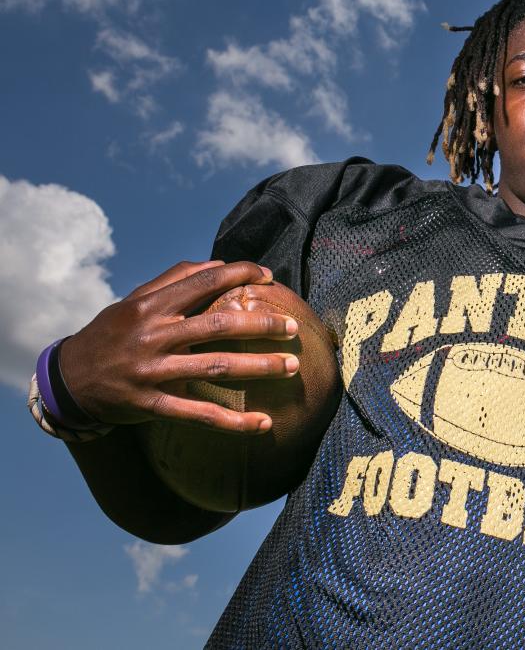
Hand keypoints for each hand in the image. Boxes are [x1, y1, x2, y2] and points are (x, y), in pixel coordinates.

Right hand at [58, 260, 299, 432]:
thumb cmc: (112, 334)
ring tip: (291, 366)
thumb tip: (218, 264)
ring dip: (259, 367)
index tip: (269, 277)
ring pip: (215, 368)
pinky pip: (198, 415)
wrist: (67, 380)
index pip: (203, 281)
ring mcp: (152, 372)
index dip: (240, 274)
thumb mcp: (134, 301)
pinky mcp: (151, 405)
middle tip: (293, 326)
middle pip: (217, 325)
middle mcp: (153, 336)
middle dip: (261, 324)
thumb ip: (174, 279)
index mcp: (150, 306)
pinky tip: (263, 424)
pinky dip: (233, 422)